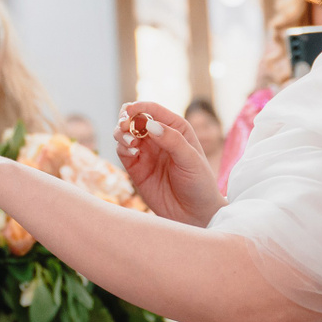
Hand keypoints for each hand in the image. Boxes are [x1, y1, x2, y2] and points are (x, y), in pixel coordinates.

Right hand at [115, 101, 224, 226]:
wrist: (194, 214)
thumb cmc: (199, 183)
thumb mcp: (191, 160)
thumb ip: (172, 140)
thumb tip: (149, 124)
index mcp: (175, 128)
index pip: (153, 109)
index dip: (139, 107)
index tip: (130, 111)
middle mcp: (158, 137)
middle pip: (134, 118)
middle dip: (126, 119)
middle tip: (125, 126)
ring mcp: (146, 152)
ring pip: (125, 133)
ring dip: (121, 132)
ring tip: (130, 142)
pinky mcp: (136, 167)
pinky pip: (122, 151)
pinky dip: (122, 148)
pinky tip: (132, 153)